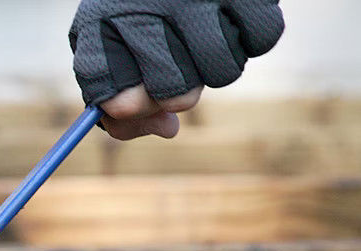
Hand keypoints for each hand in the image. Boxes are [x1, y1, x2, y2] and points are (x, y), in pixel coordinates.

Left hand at [69, 0, 283, 139]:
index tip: (132, 102)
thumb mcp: (117, 48)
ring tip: (202, 40)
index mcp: (99, 20)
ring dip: (217, 69)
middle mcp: (144, 5)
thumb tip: (168, 128)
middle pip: (171, 93)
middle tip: (177, 68)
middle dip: (176, 94)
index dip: (126, 108)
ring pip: (221, 72)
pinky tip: (230, 21)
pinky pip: (261, 39)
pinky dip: (252, 40)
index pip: (107, 90)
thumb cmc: (144, 12)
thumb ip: (126, 100)